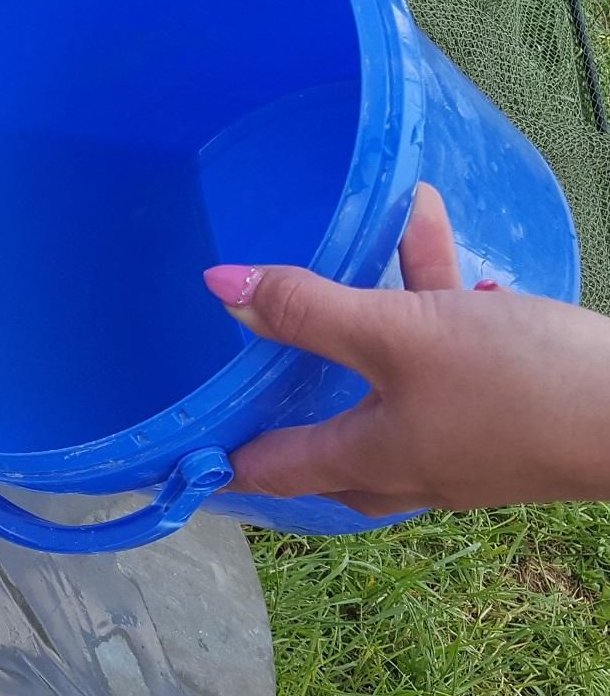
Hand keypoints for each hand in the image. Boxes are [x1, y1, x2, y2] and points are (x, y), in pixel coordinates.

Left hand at [206, 184, 609, 516]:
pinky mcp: (510, 408)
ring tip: (348, 250)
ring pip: (392, 377)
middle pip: (329, 440)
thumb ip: (309, 311)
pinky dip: (433, 297)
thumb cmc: (516, 384)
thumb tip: (218, 288)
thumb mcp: (401, 334)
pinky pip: (449, 350)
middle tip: (244, 379)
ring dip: (367, 315)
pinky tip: (430, 225)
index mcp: (368, 460)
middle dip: (288, 407)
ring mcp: (463, 441)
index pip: (272, 470)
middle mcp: (410, 464)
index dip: (222, 461)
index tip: (178, 453)